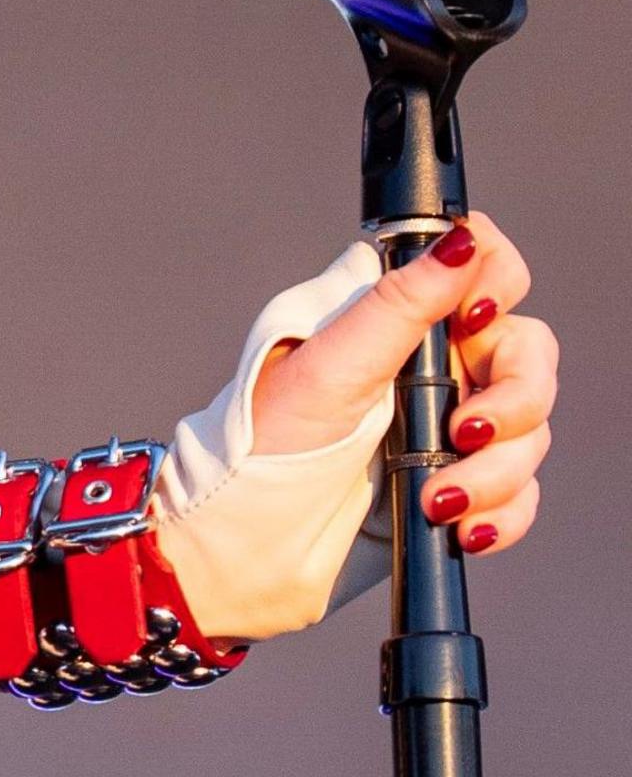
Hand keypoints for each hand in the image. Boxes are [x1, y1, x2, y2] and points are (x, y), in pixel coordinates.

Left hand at [246, 211, 555, 554]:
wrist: (249, 536)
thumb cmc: (266, 442)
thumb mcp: (330, 367)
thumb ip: (398, 304)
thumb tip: (459, 240)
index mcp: (400, 321)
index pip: (484, 272)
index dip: (496, 288)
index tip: (471, 322)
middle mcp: (433, 364)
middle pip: (526, 357)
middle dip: (512, 402)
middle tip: (463, 433)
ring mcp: (448, 424)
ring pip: (527, 430)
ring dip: (495, 472)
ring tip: (438, 499)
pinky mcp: (456, 481)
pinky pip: (517, 492)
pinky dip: (501, 514)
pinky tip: (463, 530)